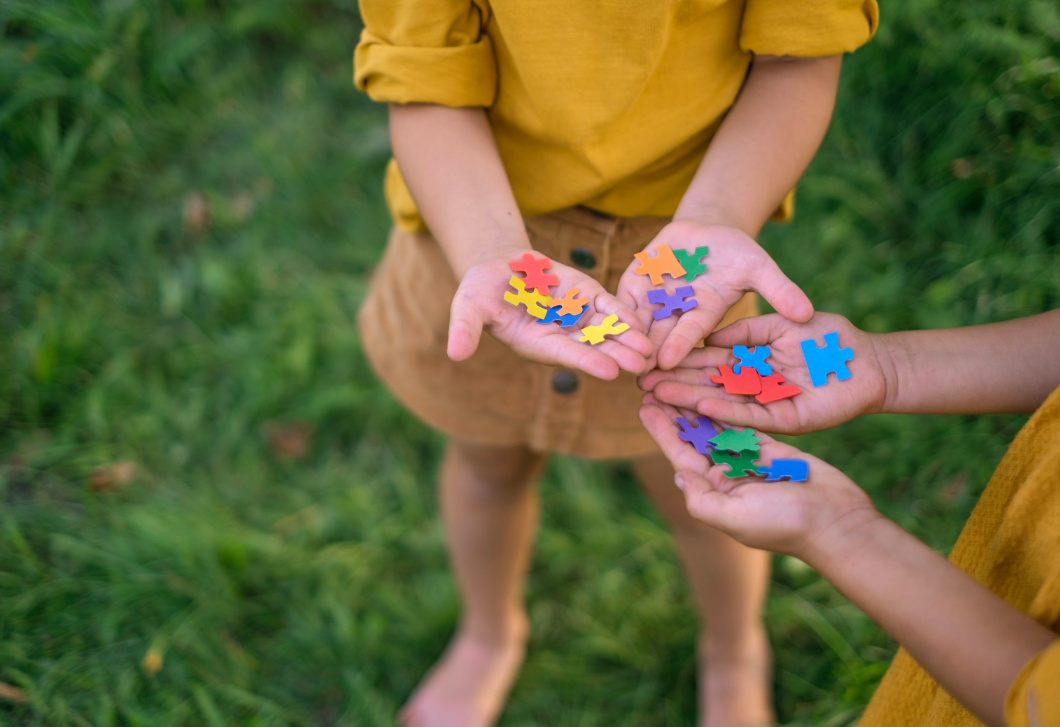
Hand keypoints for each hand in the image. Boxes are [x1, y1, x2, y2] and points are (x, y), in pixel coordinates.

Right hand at [448, 254, 652, 379]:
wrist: (498, 266)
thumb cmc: (479, 290)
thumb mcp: (467, 307)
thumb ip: (464, 330)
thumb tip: (454, 354)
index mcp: (536, 344)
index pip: (565, 354)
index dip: (587, 361)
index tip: (610, 371)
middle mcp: (560, 336)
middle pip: (593, 347)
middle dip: (617, 355)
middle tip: (642, 365)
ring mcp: (577, 318)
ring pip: (607, 330)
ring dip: (628, 339)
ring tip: (651, 348)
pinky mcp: (587, 298)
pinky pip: (609, 307)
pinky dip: (625, 314)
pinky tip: (645, 321)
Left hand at [615, 219, 812, 370]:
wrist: (706, 230)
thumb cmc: (737, 251)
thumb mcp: (759, 266)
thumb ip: (779, 288)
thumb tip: (808, 313)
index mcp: (705, 314)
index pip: (690, 334)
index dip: (678, 345)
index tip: (667, 360)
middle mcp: (677, 315)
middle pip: (659, 336)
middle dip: (645, 353)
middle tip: (631, 372)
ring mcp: (654, 302)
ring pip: (636, 323)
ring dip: (624, 338)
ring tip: (611, 352)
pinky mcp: (634, 286)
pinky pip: (620, 300)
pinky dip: (612, 311)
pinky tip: (600, 322)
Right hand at [639, 312, 892, 434]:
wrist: (871, 361)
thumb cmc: (830, 337)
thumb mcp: (781, 324)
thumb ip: (747, 330)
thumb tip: (710, 338)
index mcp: (750, 363)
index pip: (708, 362)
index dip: (681, 361)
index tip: (652, 357)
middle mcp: (753, 387)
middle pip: (707, 385)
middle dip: (674, 383)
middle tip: (640, 383)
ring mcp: (766, 405)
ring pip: (721, 403)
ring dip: (689, 399)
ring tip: (657, 396)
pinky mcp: (784, 420)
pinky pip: (750, 417)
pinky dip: (725, 411)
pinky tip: (698, 405)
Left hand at [639, 395, 878, 556]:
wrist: (835, 523)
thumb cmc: (784, 525)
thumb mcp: (735, 518)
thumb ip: (702, 499)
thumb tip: (678, 475)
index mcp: (714, 492)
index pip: (681, 456)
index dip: (662, 431)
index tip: (643, 405)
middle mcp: (727, 474)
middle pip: (695, 437)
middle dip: (675, 411)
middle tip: (656, 382)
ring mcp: (749, 460)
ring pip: (717, 426)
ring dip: (698, 404)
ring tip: (679, 378)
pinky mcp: (772, 447)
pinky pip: (744, 422)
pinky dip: (728, 406)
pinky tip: (713, 386)